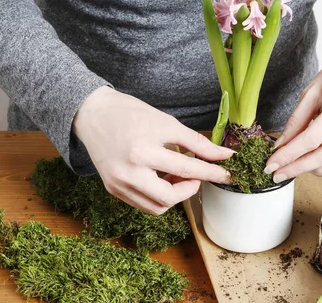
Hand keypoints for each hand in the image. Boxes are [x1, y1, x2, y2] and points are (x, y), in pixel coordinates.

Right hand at [73, 86, 233, 214]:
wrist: (93, 114)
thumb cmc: (131, 114)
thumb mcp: (167, 123)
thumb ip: (196, 142)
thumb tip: (223, 155)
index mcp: (143, 152)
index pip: (187, 168)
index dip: (211, 171)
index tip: (228, 172)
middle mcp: (128, 173)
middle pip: (170, 197)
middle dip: (190, 188)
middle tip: (196, 173)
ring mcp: (118, 185)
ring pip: (157, 207)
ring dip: (175, 195)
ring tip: (178, 174)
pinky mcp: (113, 190)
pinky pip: (144, 204)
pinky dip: (159, 196)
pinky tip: (163, 178)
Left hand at [265, 58, 321, 182]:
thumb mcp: (311, 93)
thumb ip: (296, 121)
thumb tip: (280, 148)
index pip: (312, 139)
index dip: (289, 155)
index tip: (271, 165)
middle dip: (298, 168)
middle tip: (278, 174)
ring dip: (316, 171)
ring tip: (297, 167)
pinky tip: (315, 164)